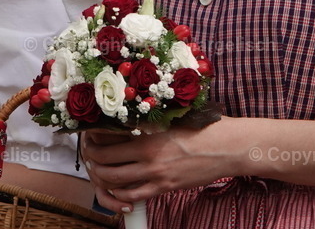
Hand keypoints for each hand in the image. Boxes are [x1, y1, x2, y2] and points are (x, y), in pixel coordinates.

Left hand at [81, 121, 234, 212]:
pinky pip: (134, 196)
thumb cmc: (200, 127)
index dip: (93, 140)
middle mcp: (148, 156)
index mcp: (147, 135)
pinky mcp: (165, 187)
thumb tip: (124, 121)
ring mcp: (156, 174)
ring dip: (102, 178)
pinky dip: (120, 195)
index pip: (107, 140)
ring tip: (99, 172)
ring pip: (116, 181)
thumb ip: (147, 123)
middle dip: (92, 161)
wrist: (225, 147)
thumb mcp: (170, 119)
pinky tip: (118, 189)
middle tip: (89, 156)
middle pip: (105, 163)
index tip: (89, 137)